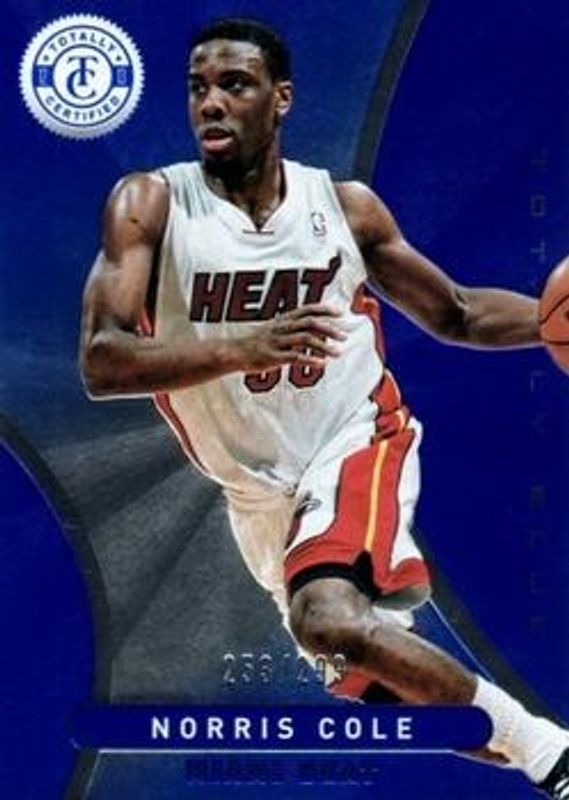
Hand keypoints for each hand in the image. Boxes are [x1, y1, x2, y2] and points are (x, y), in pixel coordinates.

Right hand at [229, 303, 347, 372]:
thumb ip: (294, 326)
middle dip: (329, 328)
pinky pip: (294, 357)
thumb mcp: (275, 328)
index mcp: (283, 319)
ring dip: (324, 346)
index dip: (325, 309)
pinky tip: (322, 364)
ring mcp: (277, 342)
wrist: (234, 352)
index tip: (341, 312)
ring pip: (304, 340)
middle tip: (345, 335)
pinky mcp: (273, 357)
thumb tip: (318, 329)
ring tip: (338, 353)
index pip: (307, 309)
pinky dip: (310, 360)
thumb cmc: (258, 341)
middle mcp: (282, 328)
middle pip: (310, 323)